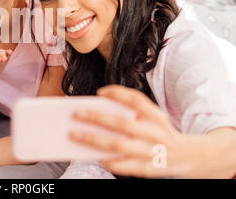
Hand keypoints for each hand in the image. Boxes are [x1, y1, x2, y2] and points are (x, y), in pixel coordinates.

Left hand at [68, 85, 218, 177]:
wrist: (187, 156)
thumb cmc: (159, 132)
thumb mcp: (153, 117)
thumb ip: (132, 111)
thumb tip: (98, 110)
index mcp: (157, 117)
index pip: (137, 100)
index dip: (118, 93)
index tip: (100, 92)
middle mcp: (155, 133)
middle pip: (123, 123)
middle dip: (96, 118)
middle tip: (76, 114)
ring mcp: (151, 152)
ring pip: (118, 145)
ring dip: (93, 140)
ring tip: (75, 135)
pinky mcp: (147, 169)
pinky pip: (121, 165)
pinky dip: (105, 159)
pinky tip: (91, 154)